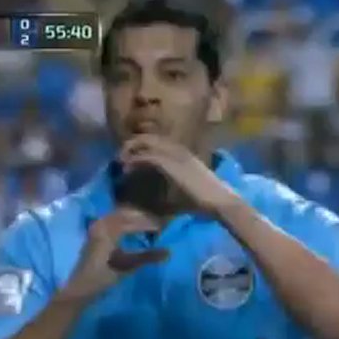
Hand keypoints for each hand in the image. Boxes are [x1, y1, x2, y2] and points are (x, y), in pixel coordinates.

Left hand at [61, 207, 168, 302]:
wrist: (80, 287)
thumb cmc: (102, 278)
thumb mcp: (126, 267)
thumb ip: (147, 257)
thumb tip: (168, 252)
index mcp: (109, 230)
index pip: (134, 221)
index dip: (150, 223)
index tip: (164, 228)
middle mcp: (102, 223)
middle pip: (127, 212)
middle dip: (144, 217)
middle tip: (159, 225)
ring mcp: (97, 225)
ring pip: (120, 214)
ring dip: (135, 217)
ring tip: (149, 225)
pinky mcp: (95, 230)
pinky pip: (113, 218)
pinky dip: (126, 220)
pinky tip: (134, 228)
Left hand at [119, 135, 238, 215]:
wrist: (218, 200)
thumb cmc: (205, 199)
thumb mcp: (186, 186)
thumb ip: (173, 182)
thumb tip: (160, 190)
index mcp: (182, 152)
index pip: (157, 141)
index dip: (142, 146)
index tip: (131, 156)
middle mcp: (178, 149)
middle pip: (148, 137)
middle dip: (132, 145)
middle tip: (121, 157)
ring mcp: (174, 155)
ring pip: (145, 143)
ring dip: (129, 150)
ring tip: (119, 161)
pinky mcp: (169, 164)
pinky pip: (146, 157)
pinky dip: (133, 161)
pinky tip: (126, 170)